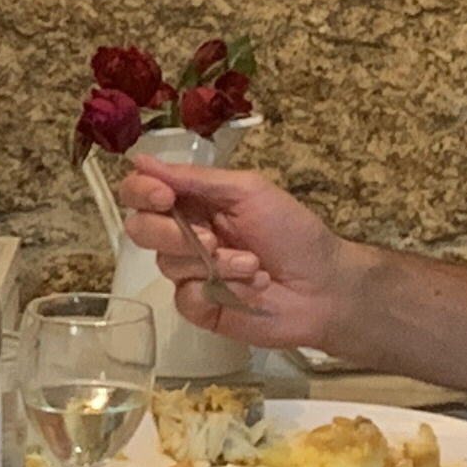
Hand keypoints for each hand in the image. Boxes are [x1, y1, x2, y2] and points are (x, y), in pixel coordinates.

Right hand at [115, 162, 352, 352]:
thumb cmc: (293, 232)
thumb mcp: (248, 191)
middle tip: (211, 240)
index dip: (142, 192)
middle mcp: (183, 234)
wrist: (326, 286)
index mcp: (194, 201)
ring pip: (167, 265)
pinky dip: (222, 290)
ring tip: (254, 265)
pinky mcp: (199, 306)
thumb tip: (140, 160)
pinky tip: (253, 287)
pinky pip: (187, 297)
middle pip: (141, 230)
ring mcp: (189, 272)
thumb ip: (195, 179)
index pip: (141, 192)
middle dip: (171, 234)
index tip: (165, 198)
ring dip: (216, 264)